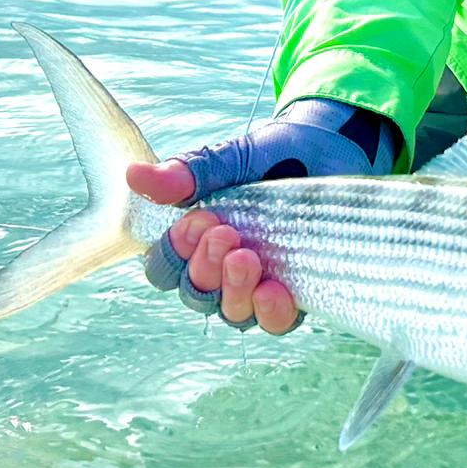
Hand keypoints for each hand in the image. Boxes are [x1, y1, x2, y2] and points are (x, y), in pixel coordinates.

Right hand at [127, 99, 397, 335]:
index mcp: (197, 240)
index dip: (172, 255)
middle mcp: (223, 270)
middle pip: (196, 294)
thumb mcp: (231, 159)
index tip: (195, 222)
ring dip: (233, 292)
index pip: (165, 268)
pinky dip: (271, 312)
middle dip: (204, 268)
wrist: (331, 147)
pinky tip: (274, 290)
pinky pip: (278, 321)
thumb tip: (135, 176)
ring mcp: (260, 284)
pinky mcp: (297, 291)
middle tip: (224, 233)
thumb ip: (189, 173)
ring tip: (246, 258)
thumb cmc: (274, 154)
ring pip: (233, 313)